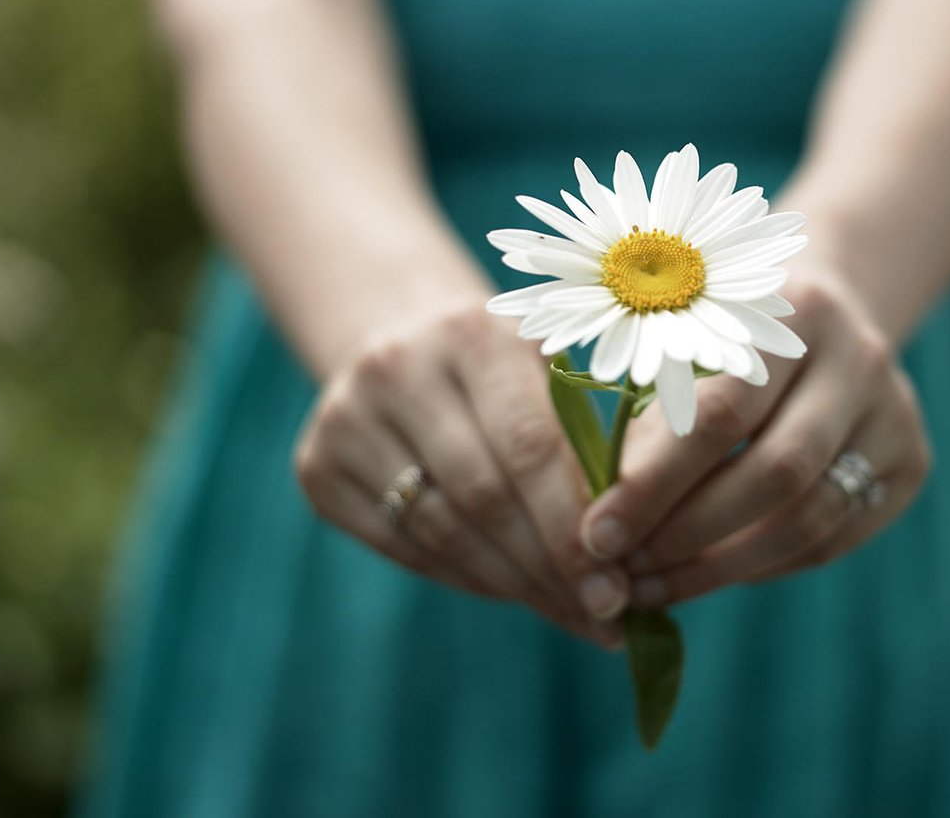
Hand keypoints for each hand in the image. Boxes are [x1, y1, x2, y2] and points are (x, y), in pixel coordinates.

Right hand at [294, 299, 628, 645]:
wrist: (400, 339)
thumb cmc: (507, 368)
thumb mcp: (551, 372)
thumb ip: (590, 442)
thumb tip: (633, 557)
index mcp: (471, 334)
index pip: (529, 446)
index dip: (573, 528)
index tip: (618, 588)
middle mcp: (397, 368)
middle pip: (484, 496)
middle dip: (550, 568)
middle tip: (603, 616)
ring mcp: (345, 418)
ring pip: (441, 531)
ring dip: (514, 585)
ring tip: (569, 613)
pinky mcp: (316, 466)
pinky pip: (403, 547)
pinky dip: (466, 577)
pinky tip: (513, 591)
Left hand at [578, 271, 931, 606]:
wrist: (825, 314)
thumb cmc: (722, 330)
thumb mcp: (683, 344)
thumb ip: (646, 419)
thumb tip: (598, 525)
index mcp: (794, 311)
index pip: (722, 413)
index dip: (654, 484)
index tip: (596, 535)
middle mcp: (859, 358)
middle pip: (777, 473)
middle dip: (688, 534)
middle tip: (623, 573)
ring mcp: (895, 413)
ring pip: (810, 519)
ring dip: (721, 566)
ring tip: (653, 587)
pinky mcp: (911, 463)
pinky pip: (832, 539)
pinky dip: (761, 565)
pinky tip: (706, 572)